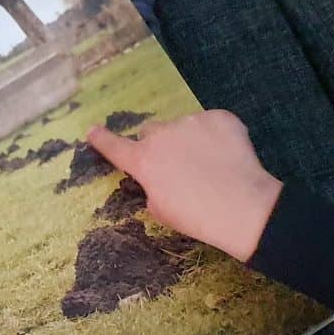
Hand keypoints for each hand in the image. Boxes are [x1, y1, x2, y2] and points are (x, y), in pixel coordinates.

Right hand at [87, 110, 282, 261]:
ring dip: (189, 140)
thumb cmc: (196, 217)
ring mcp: (191, 122)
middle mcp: (161, 135)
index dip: (102, 139)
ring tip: (210, 164)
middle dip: (159, 144)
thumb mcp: (161, 210)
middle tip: (177, 165)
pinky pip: (212, 124)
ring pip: (183, 126)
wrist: (241, 206)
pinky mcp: (219, 117)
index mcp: (143, 161)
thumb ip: (152, 186)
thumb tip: (159, 176)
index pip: (114, 147)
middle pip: (152, 132)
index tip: (92, 130)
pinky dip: (217, 136)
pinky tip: (228, 156)